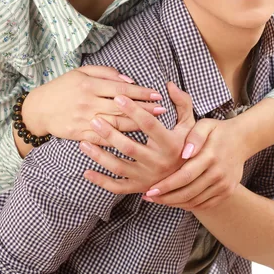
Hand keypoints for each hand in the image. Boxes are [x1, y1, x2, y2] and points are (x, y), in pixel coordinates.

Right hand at [22, 65, 164, 142]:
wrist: (38, 109)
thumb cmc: (63, 87)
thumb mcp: (81, 72)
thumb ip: (106, 73)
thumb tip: (129, 80)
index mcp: (89, 85)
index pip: (121, 89)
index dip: (140, 92)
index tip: (157, 94)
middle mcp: (88, 103)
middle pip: (121, 107)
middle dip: (144, 109)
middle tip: (162, 110)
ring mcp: (84, 120)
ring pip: (115, 124)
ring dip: (136, 124)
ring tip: (153, 124)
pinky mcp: (80, 135)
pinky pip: (103, 139)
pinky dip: (119, 139)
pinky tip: (134, 139)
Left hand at [80, 82, 194, 193]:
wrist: (190, 178)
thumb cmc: (186, 145)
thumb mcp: (190, 124)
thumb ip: (182, 103)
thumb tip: (169, 85)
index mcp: (170, 144)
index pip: (149, 125)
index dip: (134, 110)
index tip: (118, 97)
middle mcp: (158, 163)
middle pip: (129, 147)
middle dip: (110, 133)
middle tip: (94, 119)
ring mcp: (147, 178)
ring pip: (119, 167)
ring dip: (99, 155)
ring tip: (83, 142)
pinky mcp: (138, 188)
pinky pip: (116, 187)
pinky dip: (100, 181)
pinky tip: (86, 171)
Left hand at [142, 117, 247, 211]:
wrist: (242, 140)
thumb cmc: (217, 131)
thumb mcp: (205, 124)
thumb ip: (194, 136)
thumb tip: (184, 153)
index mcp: (211, 156)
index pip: (185, 176)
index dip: (166, 186)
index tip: (150, 190)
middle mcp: (218, 173)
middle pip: (188, 193)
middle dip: (166, 198)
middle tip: (148, 197)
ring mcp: (224, 185)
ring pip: (195, 201)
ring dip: (175, 203)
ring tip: (158, 199)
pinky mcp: (227, 192)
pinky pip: (205, 204)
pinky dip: (188, 205)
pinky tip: (175, 201)